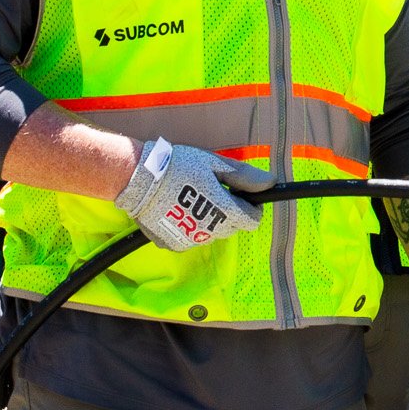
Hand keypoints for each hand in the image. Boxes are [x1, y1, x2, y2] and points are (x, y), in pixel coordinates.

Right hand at [114, 137, 269, 252]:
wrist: (138, 179)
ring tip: (192, 199)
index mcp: (224, 212)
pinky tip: (178, 210)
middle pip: (232, 227)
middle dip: (229, 212)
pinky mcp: (172, 245)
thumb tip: (270, 183)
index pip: (252, 220)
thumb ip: (244, 177)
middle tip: (212, 192)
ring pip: (211, 234)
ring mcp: (189, 241)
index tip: (241, 194)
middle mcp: (209, 232)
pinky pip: (190, 238)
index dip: (251, 206)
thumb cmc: (179, 166)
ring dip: (209, 220)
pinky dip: (189, 227)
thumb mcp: (215, 165)